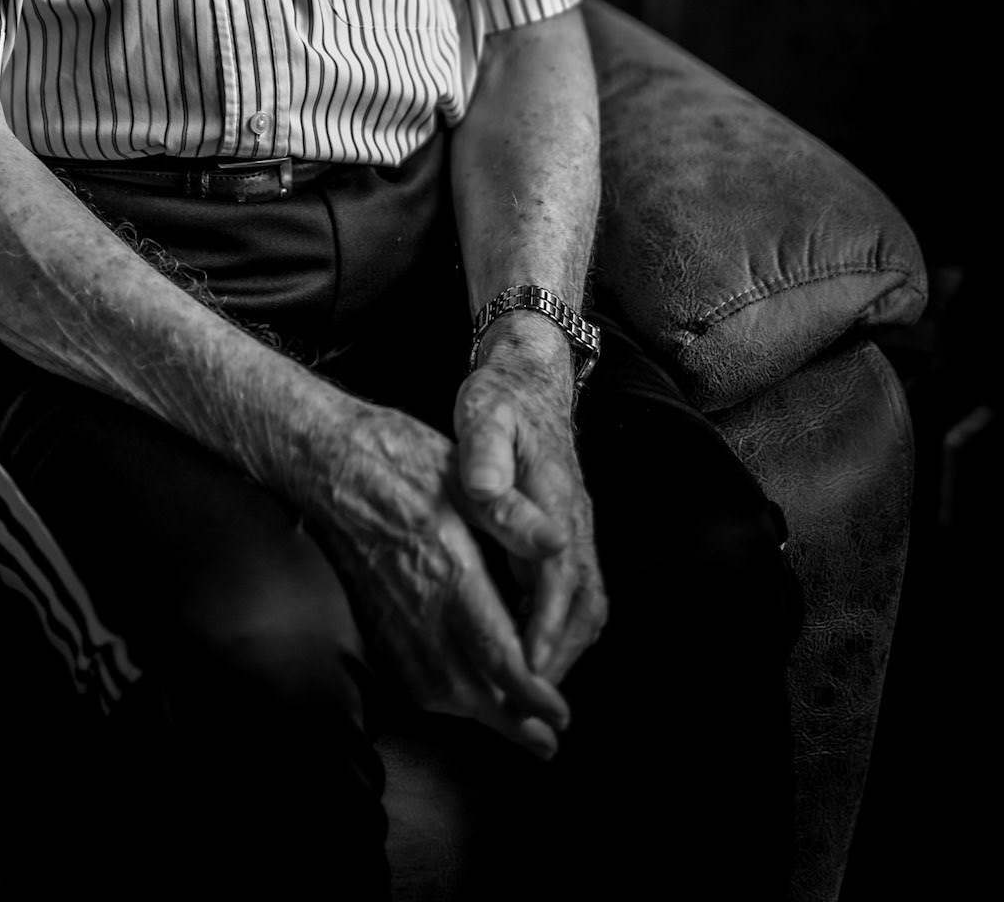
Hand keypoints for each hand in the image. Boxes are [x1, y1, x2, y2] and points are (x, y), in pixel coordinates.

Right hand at [312, 400, 571, 758]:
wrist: (324, 462)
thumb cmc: (397, 459)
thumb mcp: (464, 469)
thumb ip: (511, 515)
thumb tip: (557, 543)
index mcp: (448, 570)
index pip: (496, 652)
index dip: (531, 692)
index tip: (559, 714)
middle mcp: (418, 606)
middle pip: (468, 688)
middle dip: (511, 722)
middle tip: (546, 743)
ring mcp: (389, 617)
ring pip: (436, 690)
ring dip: (477, 716)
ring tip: (514, 729)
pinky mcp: (371, 619)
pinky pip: (407, 675)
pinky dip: (439, 698)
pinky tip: (459, 697)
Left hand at [453, 326, 606, 684]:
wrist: (529, 371)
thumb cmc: (499, 399)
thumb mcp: (483, 423)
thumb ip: (493, 474)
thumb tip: (528, 531)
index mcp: (555, 503)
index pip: (558, 583)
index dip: (545, 633)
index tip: (527, 674)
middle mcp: (575, 522)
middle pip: (584, 606)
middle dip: (559, 656)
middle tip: (525, 698)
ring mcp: (577, 527)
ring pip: (587, 602)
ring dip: (563, 644)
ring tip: (527, 680)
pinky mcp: (570, 529)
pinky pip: (577, 589)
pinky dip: (560, 623)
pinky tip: (527, 636)